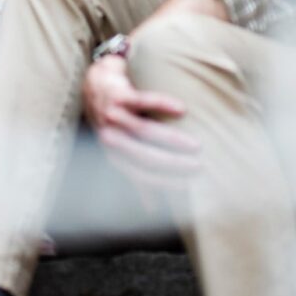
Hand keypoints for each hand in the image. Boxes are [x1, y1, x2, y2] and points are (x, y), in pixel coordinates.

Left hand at [81, 54, 200, 203]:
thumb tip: (152, 210)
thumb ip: (139, 179)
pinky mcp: (118, 95)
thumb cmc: (117, 124)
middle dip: (172, 163)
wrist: (96, 86)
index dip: (164, 181)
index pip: (141, 175)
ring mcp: (113, 117)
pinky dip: (162, 104)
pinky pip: (142, 100)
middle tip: (199, 166)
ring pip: (144, 130)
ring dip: (172, 139)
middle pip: (144, 155)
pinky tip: (182, 109)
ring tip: (196, 145)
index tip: (189, 184)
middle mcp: (112, 140)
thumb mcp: (124, 154)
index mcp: (115, 157)